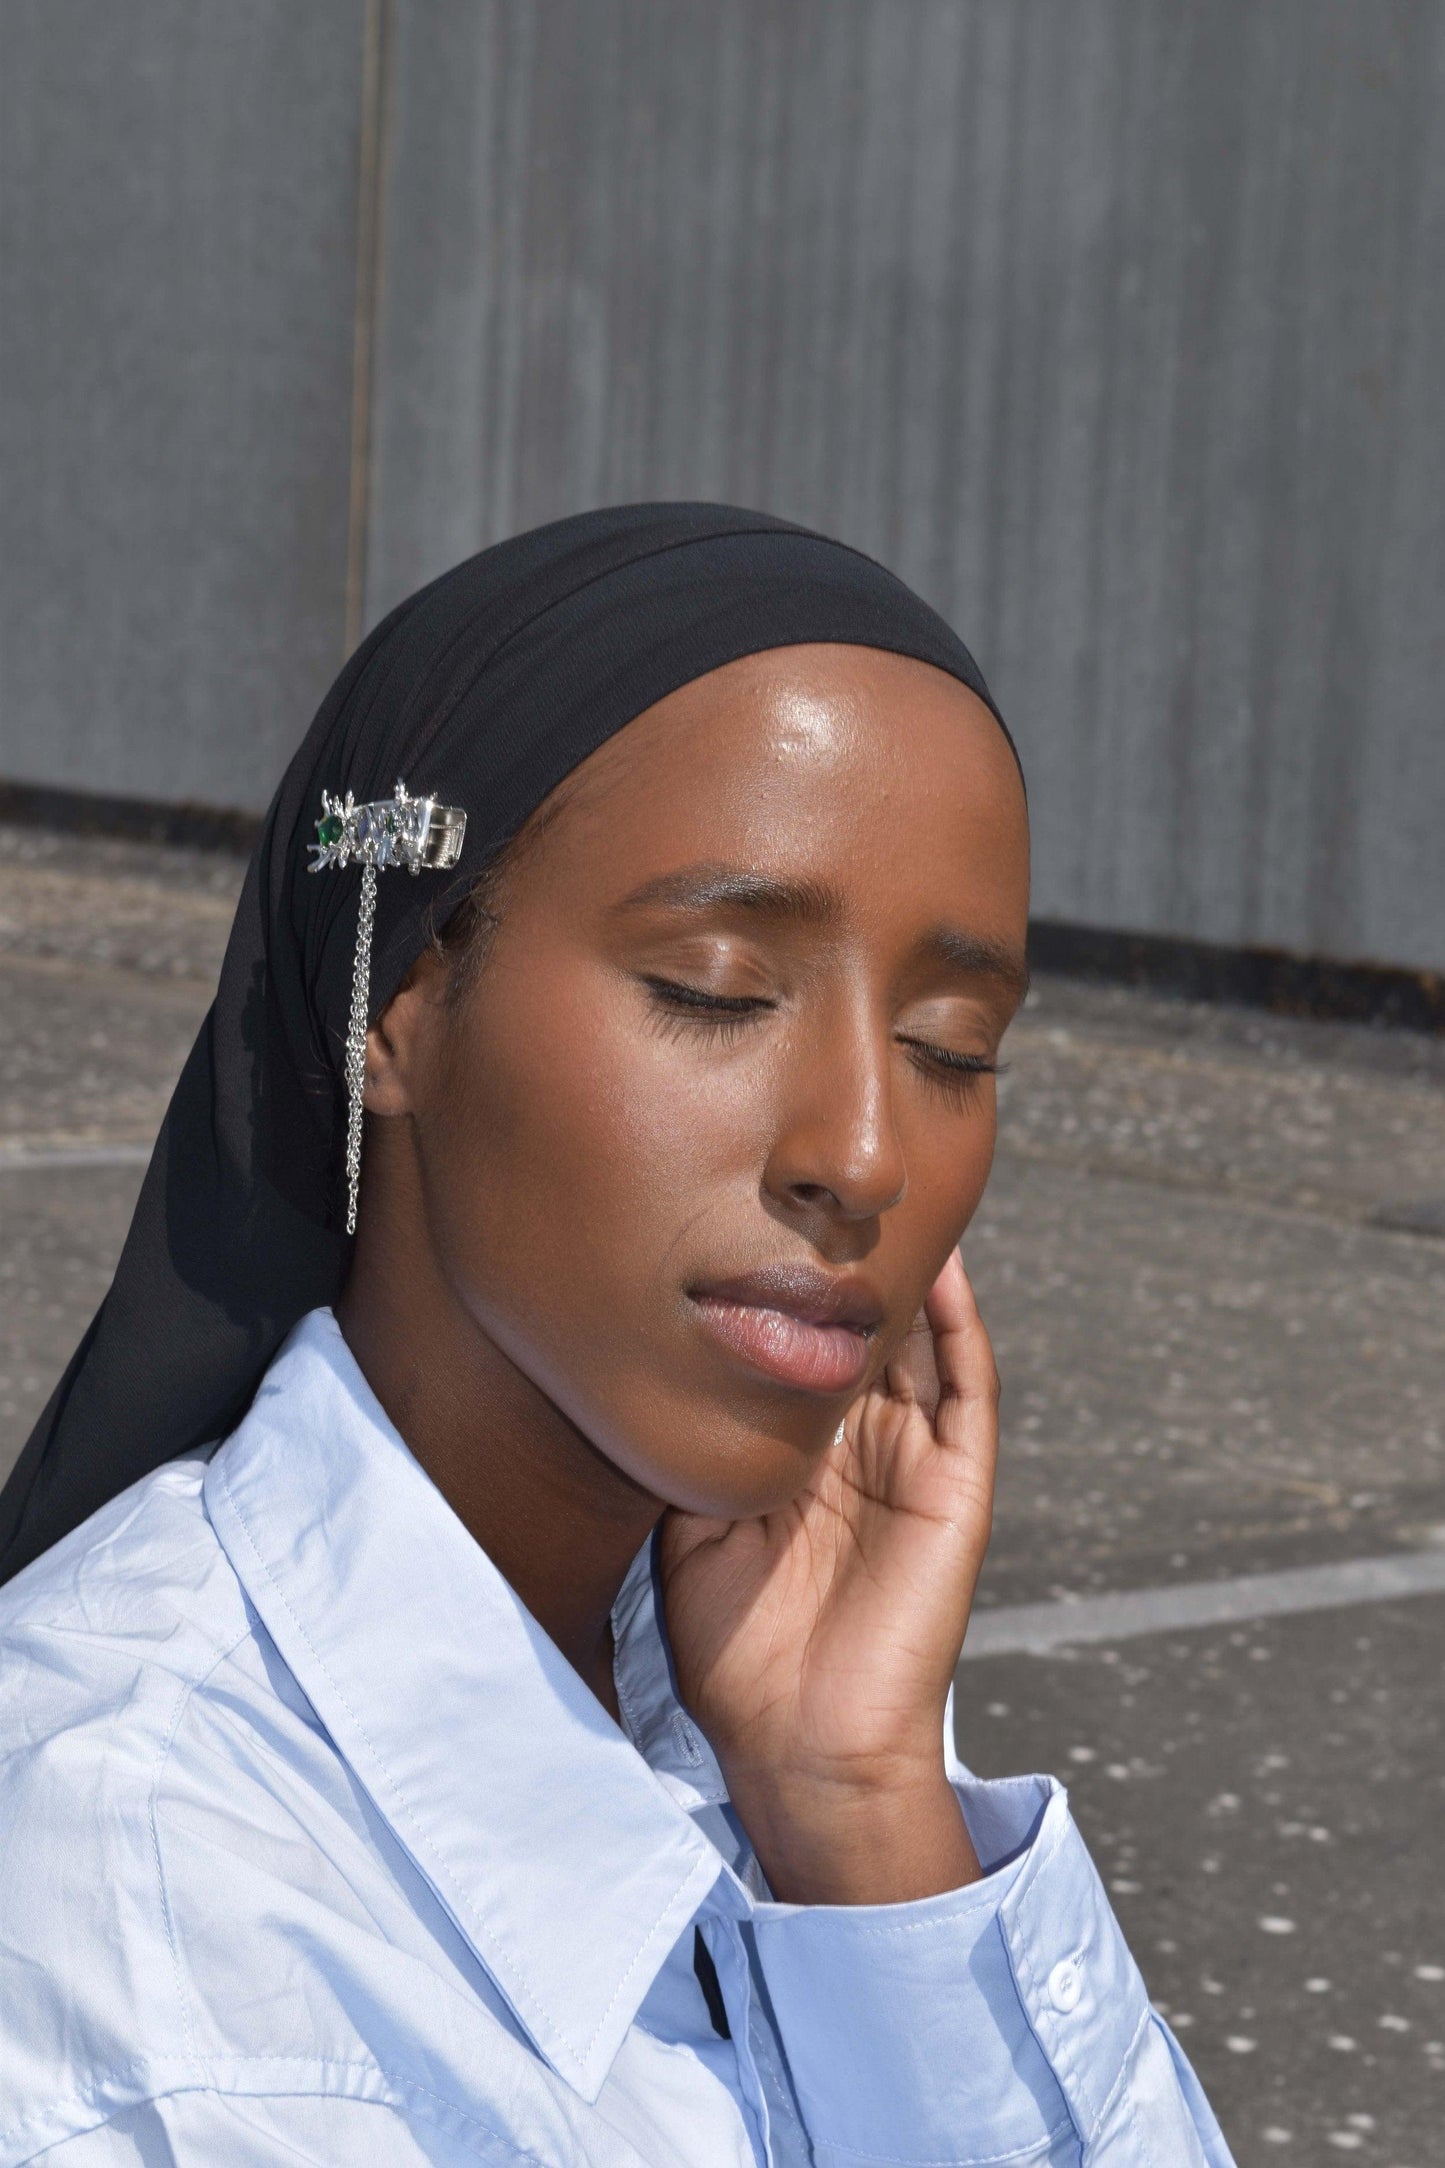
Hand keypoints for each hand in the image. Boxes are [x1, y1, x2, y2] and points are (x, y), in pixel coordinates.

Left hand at [659, 1247, 998, 1903]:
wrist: (798, 1746)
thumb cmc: (736, 1651)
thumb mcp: (689, 1521)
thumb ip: (692, 1445)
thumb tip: (654, 1358)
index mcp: (799, 1450)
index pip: (797, 1342)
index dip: (780, 1281)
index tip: (744, 1208)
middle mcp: (860, 1443)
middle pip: (860, 1325)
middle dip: (842, 1258)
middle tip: (816, 1181)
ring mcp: (914, 1458)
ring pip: (916, 1338)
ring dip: (904, 1271)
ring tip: (882, 1199)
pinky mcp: (957, 1482)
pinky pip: (967, 1385)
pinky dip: (958, 1322)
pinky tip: (941, 1266)